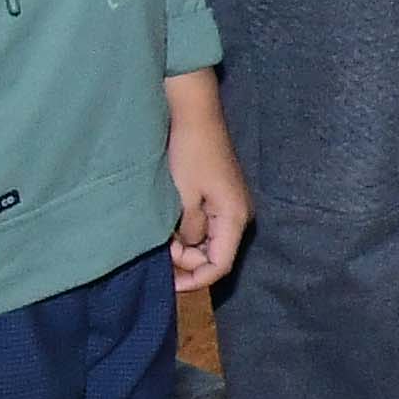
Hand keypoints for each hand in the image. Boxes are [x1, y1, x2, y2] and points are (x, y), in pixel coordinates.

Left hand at [163, 78, 249, 295]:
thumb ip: (188, 231)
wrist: (195, 115)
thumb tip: (188, 248)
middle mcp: (239, 216)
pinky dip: (188, 231)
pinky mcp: (221, 197)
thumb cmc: (189, 154)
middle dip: (186, 261)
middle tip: (159, 252)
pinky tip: (170, 225)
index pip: (219, 266)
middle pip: (215, 255)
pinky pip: (206, 226)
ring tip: (161, 237)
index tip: (168, 284)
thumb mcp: (183, 198)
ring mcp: (231, 206)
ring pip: (209, 242)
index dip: (195, 280)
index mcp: (235, 218)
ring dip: (185, 246)